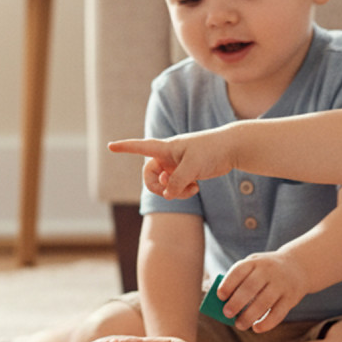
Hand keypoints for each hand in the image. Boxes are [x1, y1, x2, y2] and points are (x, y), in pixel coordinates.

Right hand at [109, 131, 233, 199]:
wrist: (231, 149)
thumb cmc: (211, 150)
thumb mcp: (193, 167)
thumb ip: (177, 182)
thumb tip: (167, 195)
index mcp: (166, 148)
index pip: (141, 147)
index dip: (125, 147)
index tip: (110, 146)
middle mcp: (167, 157)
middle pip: (149, 176)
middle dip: (157, 187)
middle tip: (170, 191)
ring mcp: (175, 166)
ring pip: (162, 185)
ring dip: (173, 192)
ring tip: (190, 189)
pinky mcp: (184, 173)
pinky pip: (175, 188)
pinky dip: (182, 192)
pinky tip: (196, 187)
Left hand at [219, 254, 309, 331]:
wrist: (298, 266)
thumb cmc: (265, 270)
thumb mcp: (253, 265)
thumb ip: (239, 280)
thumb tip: (222, 303)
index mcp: (254, 262)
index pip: (239, 271)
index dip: (228, 284)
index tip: (220, 296)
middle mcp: (268, 271)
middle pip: (250, 287)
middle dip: (236, 302)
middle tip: (226, 314)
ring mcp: (281, 284)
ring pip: (264, 302)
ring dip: (249, 316)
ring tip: (239, 325)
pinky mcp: (291, 298)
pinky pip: (278, 313)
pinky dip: (267, 323)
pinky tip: (256, 328)